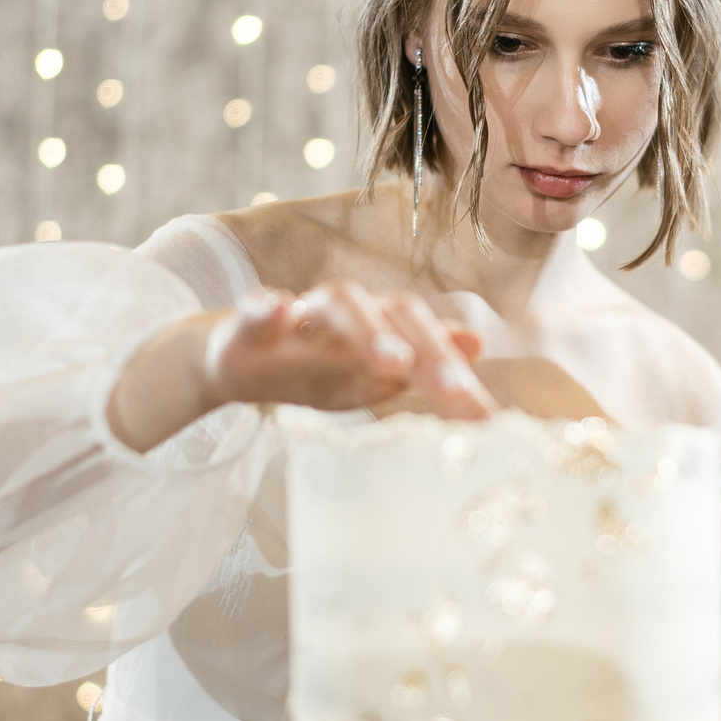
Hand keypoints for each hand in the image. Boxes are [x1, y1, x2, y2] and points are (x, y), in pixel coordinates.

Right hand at [209, 281, 494, 418]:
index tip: (484, 415)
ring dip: (367, 328)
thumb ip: (420, 360)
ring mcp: (298, 313)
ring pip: (337, 304)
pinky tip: (278, 308)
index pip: (424, 336)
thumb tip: (478, 343)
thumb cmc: (312, 368)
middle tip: (451, 389)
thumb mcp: (368, 373)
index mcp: (378, 326)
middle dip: (425, 349)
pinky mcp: (245, 324)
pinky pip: (254, 308)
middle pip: (393, 312)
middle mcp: (346, 311)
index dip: (456, 370)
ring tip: (392, 362)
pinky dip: (266, 307)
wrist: (236, 362)